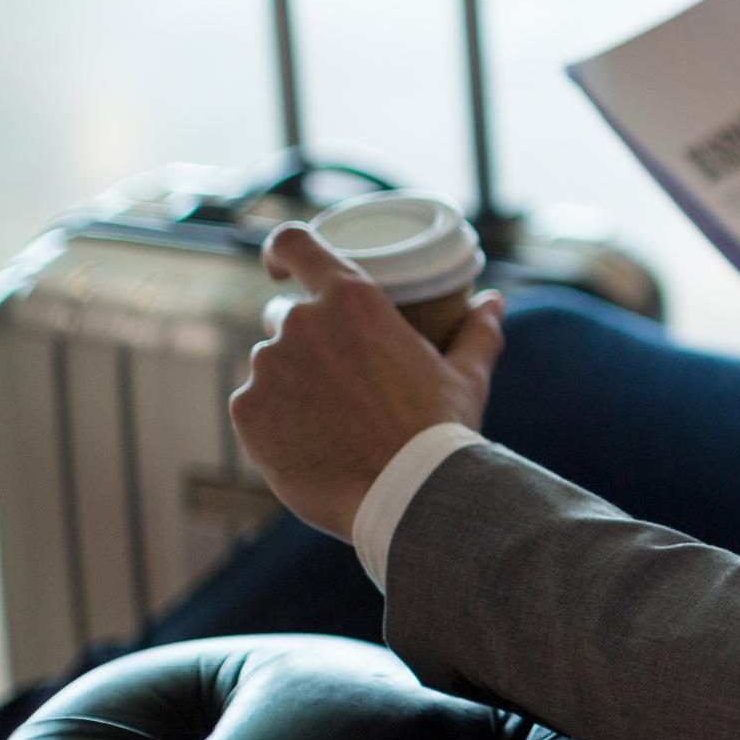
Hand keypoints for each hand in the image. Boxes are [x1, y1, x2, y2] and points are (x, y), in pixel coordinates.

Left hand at [228, 222, 508, 541]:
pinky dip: (272, 421)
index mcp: (353, 299)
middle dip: (305, 341)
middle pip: (285, 316)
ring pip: (269, 364)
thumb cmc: (439, 431)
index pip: (295, 243)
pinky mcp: (246, 410)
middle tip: (338, 380)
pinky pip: (252, 406)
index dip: (283, 254)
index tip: (281, 271)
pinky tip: (306, 444)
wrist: (406, 495)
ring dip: (289, 382)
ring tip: (330, 423)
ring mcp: (268, 366)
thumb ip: (476, 331)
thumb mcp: (466, 376)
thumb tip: (494, 302)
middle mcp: (302, 322)